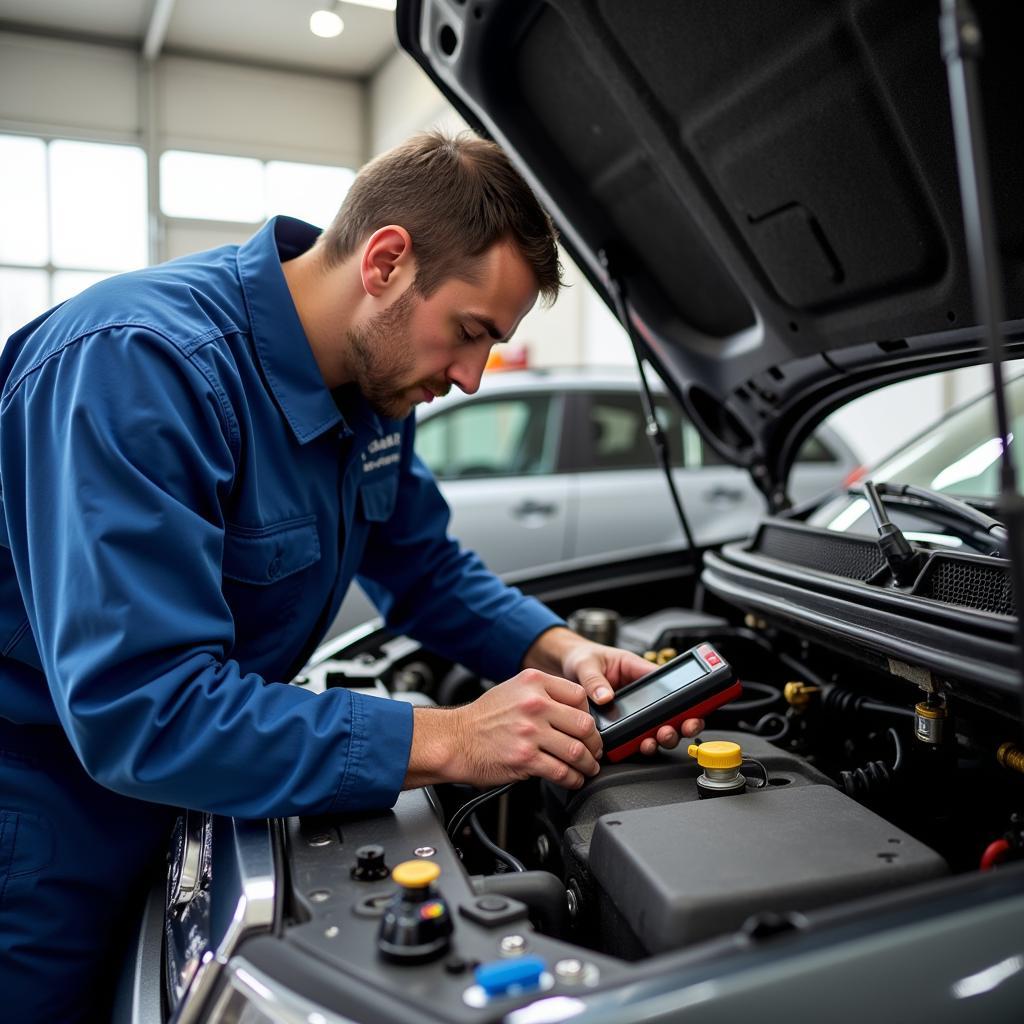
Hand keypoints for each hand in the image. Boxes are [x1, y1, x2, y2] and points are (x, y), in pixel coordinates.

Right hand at [405, 669, 601, 790]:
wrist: (454, 740)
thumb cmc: (482, 718)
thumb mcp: (513, 690)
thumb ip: (543, 694)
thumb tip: (574, 711)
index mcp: (533, 682)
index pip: (580, 695)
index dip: (589, 714)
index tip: (588, 726)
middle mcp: (534, 704)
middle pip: (585, 724)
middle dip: (595, 743)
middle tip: (595, 751)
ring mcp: (530, 732)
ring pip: (576, 750)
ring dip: (587, 764)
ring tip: (587, 768)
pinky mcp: (525, 758)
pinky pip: (561, 772)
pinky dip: (572, 779)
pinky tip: (572, 779)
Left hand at [524, 627, 704, 754]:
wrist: (564, 668)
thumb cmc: (581, 658)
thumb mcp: (587, 664)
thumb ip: (594, 680)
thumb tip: (604, 696)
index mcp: (638, 672)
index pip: (669, 685)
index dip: (685, 699)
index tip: (690, 710)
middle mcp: (640, 693)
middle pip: (670, 711)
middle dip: (679, 723)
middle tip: (674, 729)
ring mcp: (632, 711)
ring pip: (657, 727)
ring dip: (662, 736)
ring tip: (656, 740)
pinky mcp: (621, 725)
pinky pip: (636, 738)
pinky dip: (640, 745)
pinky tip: (639, 747)